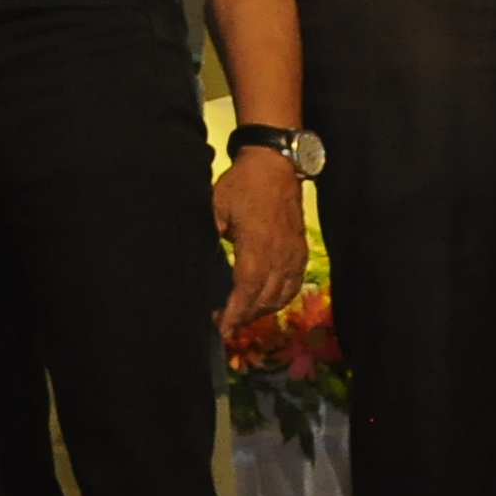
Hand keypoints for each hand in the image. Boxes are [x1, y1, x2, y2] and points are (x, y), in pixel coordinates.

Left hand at [214, 151, 306, 335]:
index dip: (235, 312)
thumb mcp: (215, 207)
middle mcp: (280, 254)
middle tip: (223, 326)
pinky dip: (279, 299)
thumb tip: (193, 261)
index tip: (222, 329)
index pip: (247, 288)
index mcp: (257, 244)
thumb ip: (208, 235)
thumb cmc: (241, 185)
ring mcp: (294, 254)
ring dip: (261, 311)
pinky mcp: (301, 252)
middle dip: (244, 316)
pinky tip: (264, 303)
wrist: (275, 166)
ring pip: (281, 295)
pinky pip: (294, 285)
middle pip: (265, 298)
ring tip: (239, 317)